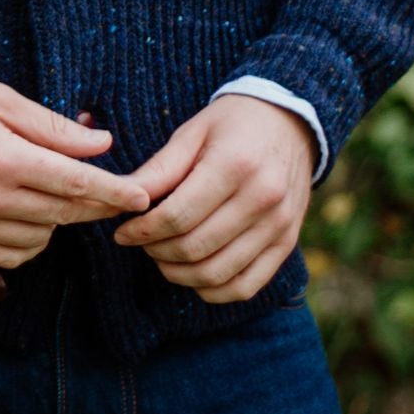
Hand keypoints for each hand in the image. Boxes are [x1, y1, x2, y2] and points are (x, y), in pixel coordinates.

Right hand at [0, 74, 152, 266]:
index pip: (73, 183)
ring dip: (58, 222)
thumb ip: (52, 127)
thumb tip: (101, 144)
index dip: (113, 192)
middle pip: (62, 214)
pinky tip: (28, 217)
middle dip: (96, 207)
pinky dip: (29, 241)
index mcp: (2, 157)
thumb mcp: (0, 100)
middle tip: (118, 198)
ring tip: (55, 195)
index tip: (142, 196)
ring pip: (40, 240)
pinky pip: (10, 255)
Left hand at [110, 94, 315, 302]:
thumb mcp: (193, 133)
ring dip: (179, 274)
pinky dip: (213, 290)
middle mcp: (262, 197)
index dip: (142, 230)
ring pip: (217, 273)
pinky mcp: (286, 243)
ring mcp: (279, 225)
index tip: (123, 232)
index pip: (178, 216)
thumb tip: (122, 197)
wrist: (290, 123)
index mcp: (235, 164)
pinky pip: (245, 287)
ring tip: (162, 257)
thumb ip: (159, 169)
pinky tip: (193, 273)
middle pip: (195, 247)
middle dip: (156, 251)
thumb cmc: (233, 125)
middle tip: (142, 242)